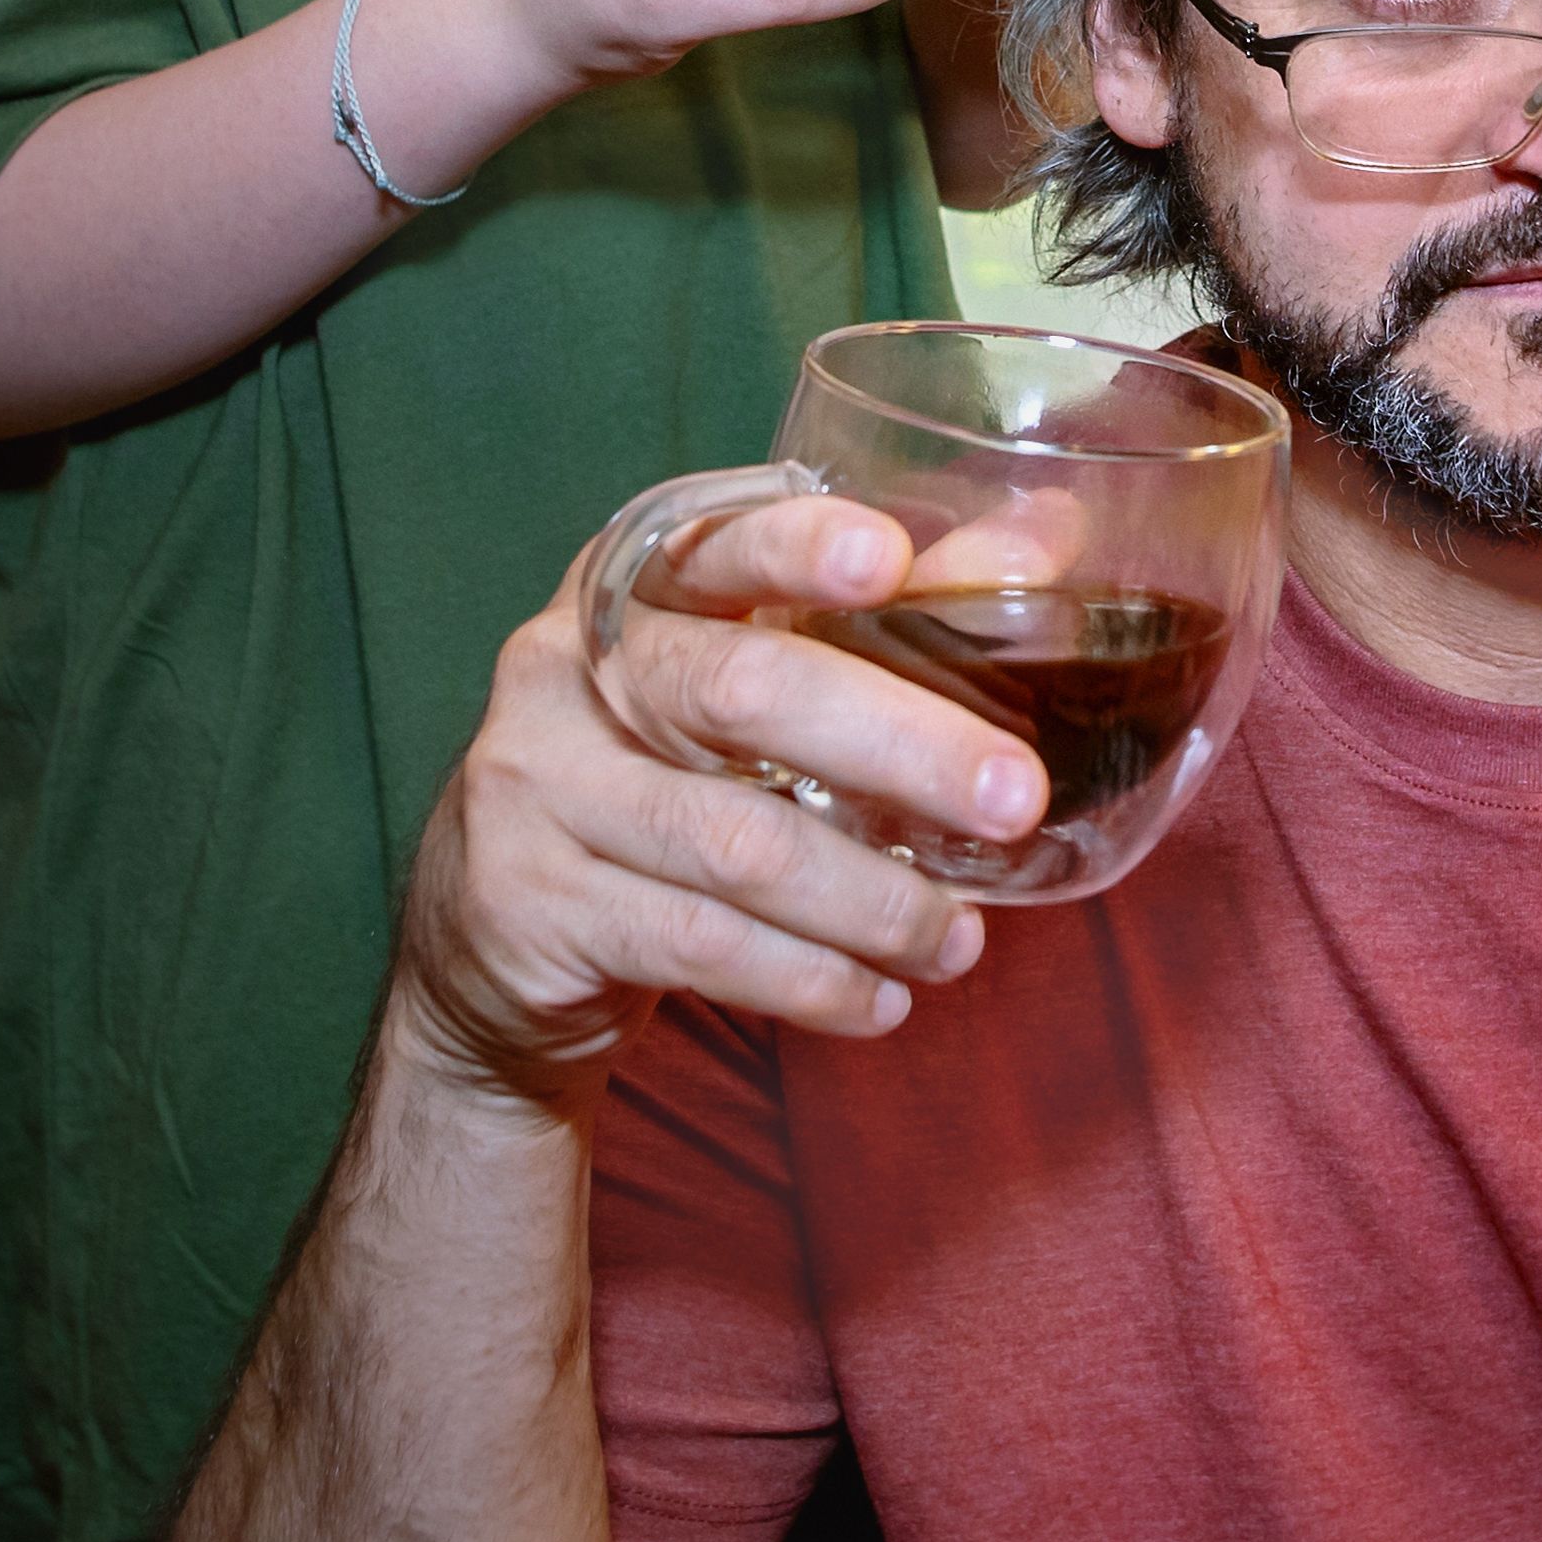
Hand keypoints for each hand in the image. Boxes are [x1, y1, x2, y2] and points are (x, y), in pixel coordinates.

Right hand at [390, 497, 1050, 1101]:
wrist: (494, 940)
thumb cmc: (664, 772)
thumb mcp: (750, 679)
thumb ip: (892, 610)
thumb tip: (1047, 539)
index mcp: (627, 580)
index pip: (715, 542)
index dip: (799, 547)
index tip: (891, 559)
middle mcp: (564, 666)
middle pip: (741, 691)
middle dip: (900, 743)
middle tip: (1016, 798)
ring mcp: (535, 785)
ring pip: (734, 842)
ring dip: (872, 900)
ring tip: (960, 940)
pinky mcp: (528, 904)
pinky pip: (698, 944)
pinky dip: (809, 979)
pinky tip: (880, 1001)